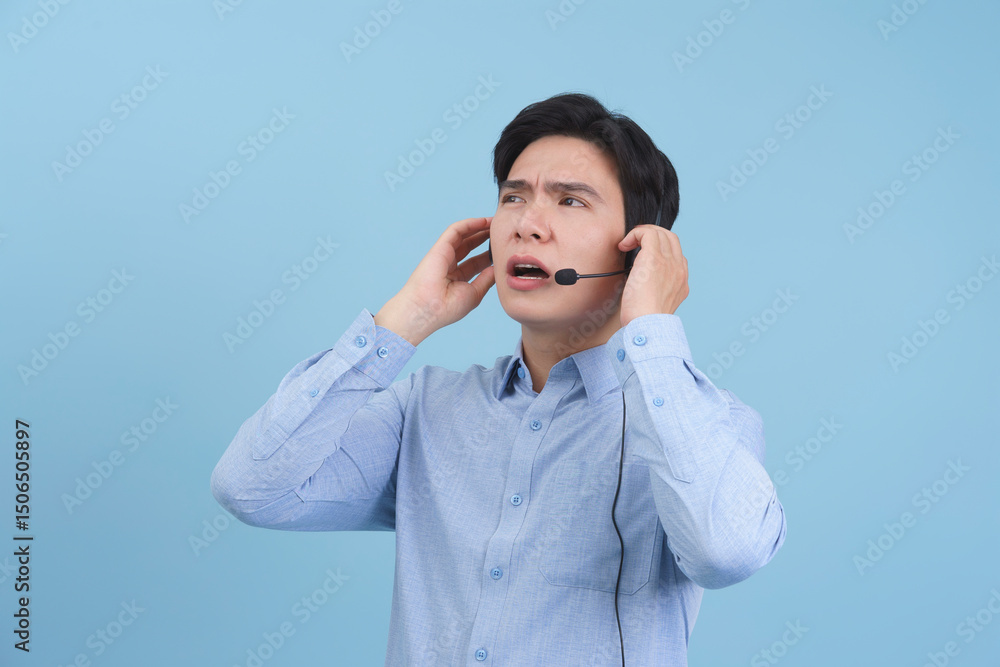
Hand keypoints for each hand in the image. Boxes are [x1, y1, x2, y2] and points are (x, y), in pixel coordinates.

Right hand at [375, 217, 494, 345]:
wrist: (428, 309)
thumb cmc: (448, 307)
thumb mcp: (474, 293)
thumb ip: (486, 279)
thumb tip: (498, 268)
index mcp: (456, 279)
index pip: (476, 263)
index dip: (489, 255)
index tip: (503, 249)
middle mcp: (449, 266)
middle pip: (470, 247)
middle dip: (485, 238)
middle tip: (501, 231)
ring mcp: (444, 256)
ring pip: (463, 236)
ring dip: (479, 228)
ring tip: (495, 222)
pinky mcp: (440, 247)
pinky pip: (456, 230)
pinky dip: (469, 224)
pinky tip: (484, 221)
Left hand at [617, 224, 687, 327]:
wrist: (648, 325)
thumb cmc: (645, 320)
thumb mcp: (657, 303)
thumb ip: (656, 289)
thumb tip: (642, 281)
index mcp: (681, 280)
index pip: (676, 253)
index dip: (659, 248)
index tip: (642, 254)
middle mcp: (679, 268)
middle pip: (670, 238)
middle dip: (652, 235)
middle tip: (635, 243)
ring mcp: (668, 262)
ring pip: (660, 233)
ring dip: (641, 234)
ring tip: (627, 244)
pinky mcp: (654, 258)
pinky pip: (647, 233)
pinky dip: (634, 234)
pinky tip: (623, 245)